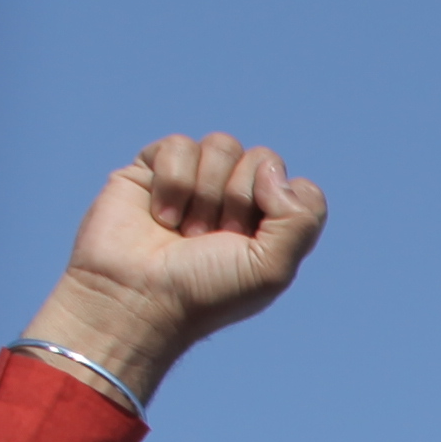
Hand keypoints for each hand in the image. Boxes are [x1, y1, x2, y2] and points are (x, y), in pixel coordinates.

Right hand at [27, 133, 327, 398]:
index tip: (250, 240)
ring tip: (187, 230)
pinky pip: (179, 145)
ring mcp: (197, 180)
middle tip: (214, 237)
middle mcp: (238, 199)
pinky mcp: (154, 168)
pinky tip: (162, 215)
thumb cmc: (207, 291)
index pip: (299, 188)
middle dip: (239, 199)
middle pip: (263, 159)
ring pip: (222, 145)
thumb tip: (273, 170)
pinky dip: (173, 182)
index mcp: (272, 225)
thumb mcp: (272, 269)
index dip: (279, 206)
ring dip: (206, 193)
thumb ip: (301, 218)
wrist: (139, 297)